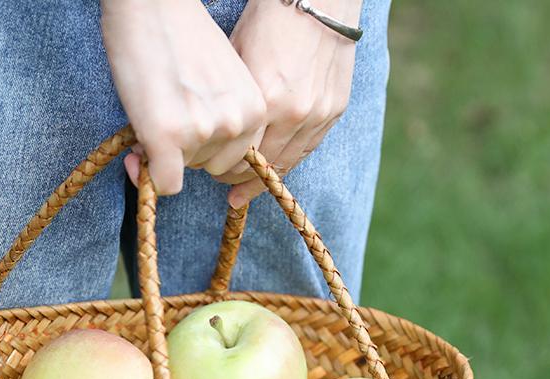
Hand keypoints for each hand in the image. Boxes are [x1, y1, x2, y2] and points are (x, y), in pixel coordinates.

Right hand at [100, 0, 265, 194]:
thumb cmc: (182, 35)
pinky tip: (138, 153)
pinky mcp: (168, 138)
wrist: (151, 3)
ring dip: (167, 154)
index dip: (209, 152)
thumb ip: (220, 119)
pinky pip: (163, 183)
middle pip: (210, 168)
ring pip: (184, 172)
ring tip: (156, 113)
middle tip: (168, 116)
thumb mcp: (222, 81)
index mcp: (256, 110)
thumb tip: (194, 161)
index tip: (190, 138)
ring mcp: (202, 132)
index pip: (236, 160)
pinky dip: (148, 177)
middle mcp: (236, 123)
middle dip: (189, 152)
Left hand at [222, 0, 362, 207]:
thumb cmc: (269, 22)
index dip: (226, 171)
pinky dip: (289, 160)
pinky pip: (308, 149)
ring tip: (248, 185)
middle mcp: (295, 114)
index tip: (215, 176)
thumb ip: (234, 103)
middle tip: (226, 184)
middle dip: (242, 179)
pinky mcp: (335, 110)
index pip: (243, 157)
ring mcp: (318, 115)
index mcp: (267, 102)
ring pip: (288, 163)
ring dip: (266, 178)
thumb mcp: (239, 60)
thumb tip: (217, 135)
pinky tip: (275, 167)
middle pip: (265, 167)